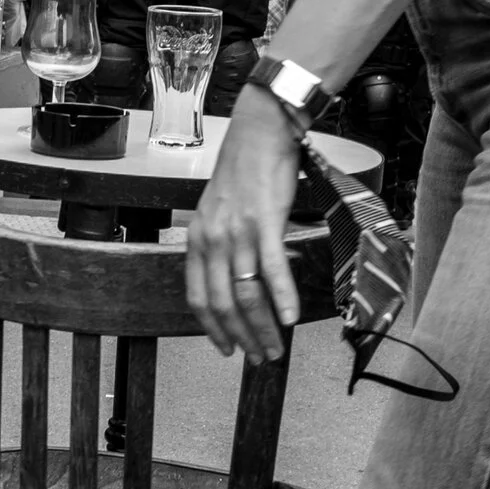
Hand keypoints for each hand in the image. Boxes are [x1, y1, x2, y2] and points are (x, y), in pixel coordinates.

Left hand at [183, 90, 305, 360]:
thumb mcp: (220, 211)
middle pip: (223, 303)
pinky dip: (282, 297)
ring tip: (276, 347)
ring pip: (246, 293)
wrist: (260, 131)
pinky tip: (292, 318)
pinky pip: (272, 269)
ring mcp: (238, 232)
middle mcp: (212, 239)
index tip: (226, 347)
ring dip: (263, 327)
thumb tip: (234, 276)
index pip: (198, 297)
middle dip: (242, 337)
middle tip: (259, 357)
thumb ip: (221, 244)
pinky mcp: (265, 223)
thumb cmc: (246, 170)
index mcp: (197, 239)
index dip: (212, 328)